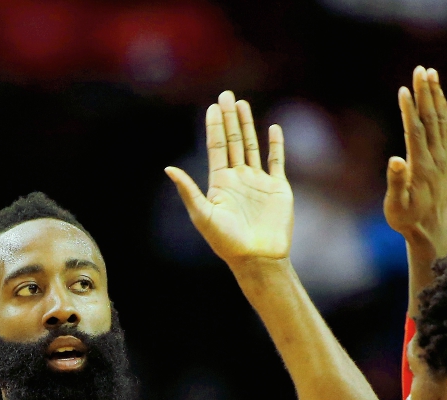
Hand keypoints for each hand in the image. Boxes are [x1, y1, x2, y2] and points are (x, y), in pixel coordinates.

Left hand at [166, 91, 292, 272]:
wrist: (257, 258)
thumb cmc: (227, 242)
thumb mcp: (203, 215)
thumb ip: (188, 190)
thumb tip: (168, 168)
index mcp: (220, 183)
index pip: (216, 148)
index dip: (214, 127)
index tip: (212, 107)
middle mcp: (238, 179)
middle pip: (233, 141)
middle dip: (229, 118)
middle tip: (226, 95)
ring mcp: (258, 182)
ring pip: (251, 147)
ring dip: (248, 126)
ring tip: (242, 104)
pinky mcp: (278, 189)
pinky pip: (277, 161)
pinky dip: (276, 145)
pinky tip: (273, 129)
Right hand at [385, 66, 446, 263]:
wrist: (432, 230)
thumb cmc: (408, 220)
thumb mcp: (396, 207)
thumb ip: (396, 183)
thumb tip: (394, 160)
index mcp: (421, 168)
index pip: (415, 133)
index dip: (409, 111)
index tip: (404, 90)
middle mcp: (436, 158)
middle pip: (430, 119)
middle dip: (425, 93)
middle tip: (420, 70)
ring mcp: (443, 157)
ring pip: (440, 120)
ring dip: (435, 95)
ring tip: (430, 73)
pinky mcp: (446, 157)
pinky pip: (445, 127)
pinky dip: (442, 108)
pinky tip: (437, 95)